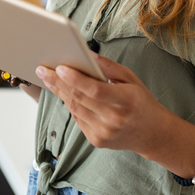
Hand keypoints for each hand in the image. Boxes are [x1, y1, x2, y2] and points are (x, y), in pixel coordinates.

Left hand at [34, 55, 167, 154]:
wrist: (151, 134)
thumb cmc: (141, 102)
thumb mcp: (131, 79)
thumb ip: (109, 67)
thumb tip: (87, 54)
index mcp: (126, 101)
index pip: (95, 90)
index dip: (76, 79)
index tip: (59, 67)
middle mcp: (114, 119)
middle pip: (79, 99)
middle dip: (58, 82)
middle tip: (43, 69)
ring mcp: (104, 132)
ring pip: (74, 108)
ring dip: (59, 92)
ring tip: (48, 78)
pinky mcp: (96, 140)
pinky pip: (77, 118)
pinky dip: (69, 104)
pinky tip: (63, 93)